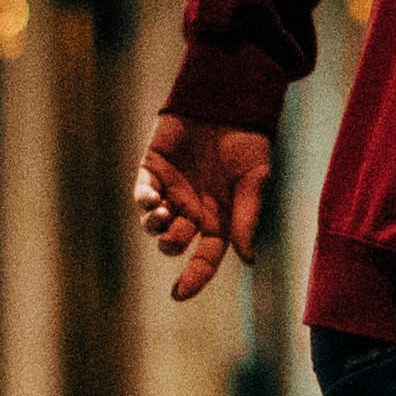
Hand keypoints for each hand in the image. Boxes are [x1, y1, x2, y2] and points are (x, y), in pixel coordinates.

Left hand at [134, 114, 272, 302]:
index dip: (193, 278)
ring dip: (154, 227)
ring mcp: (171, 190)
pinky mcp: (153, 169)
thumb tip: (247, 260)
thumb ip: (246, 218)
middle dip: (170, 244)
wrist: (230, 101)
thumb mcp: (253, 180)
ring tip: (161, 215)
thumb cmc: (248, 141)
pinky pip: (142, 193)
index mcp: (219, 219)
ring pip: (153, 223)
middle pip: (175, 243)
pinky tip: (153, 200)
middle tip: (174, 234)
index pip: (205, 258)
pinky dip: (144, 201)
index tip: (178, 294)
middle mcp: (193, 210)